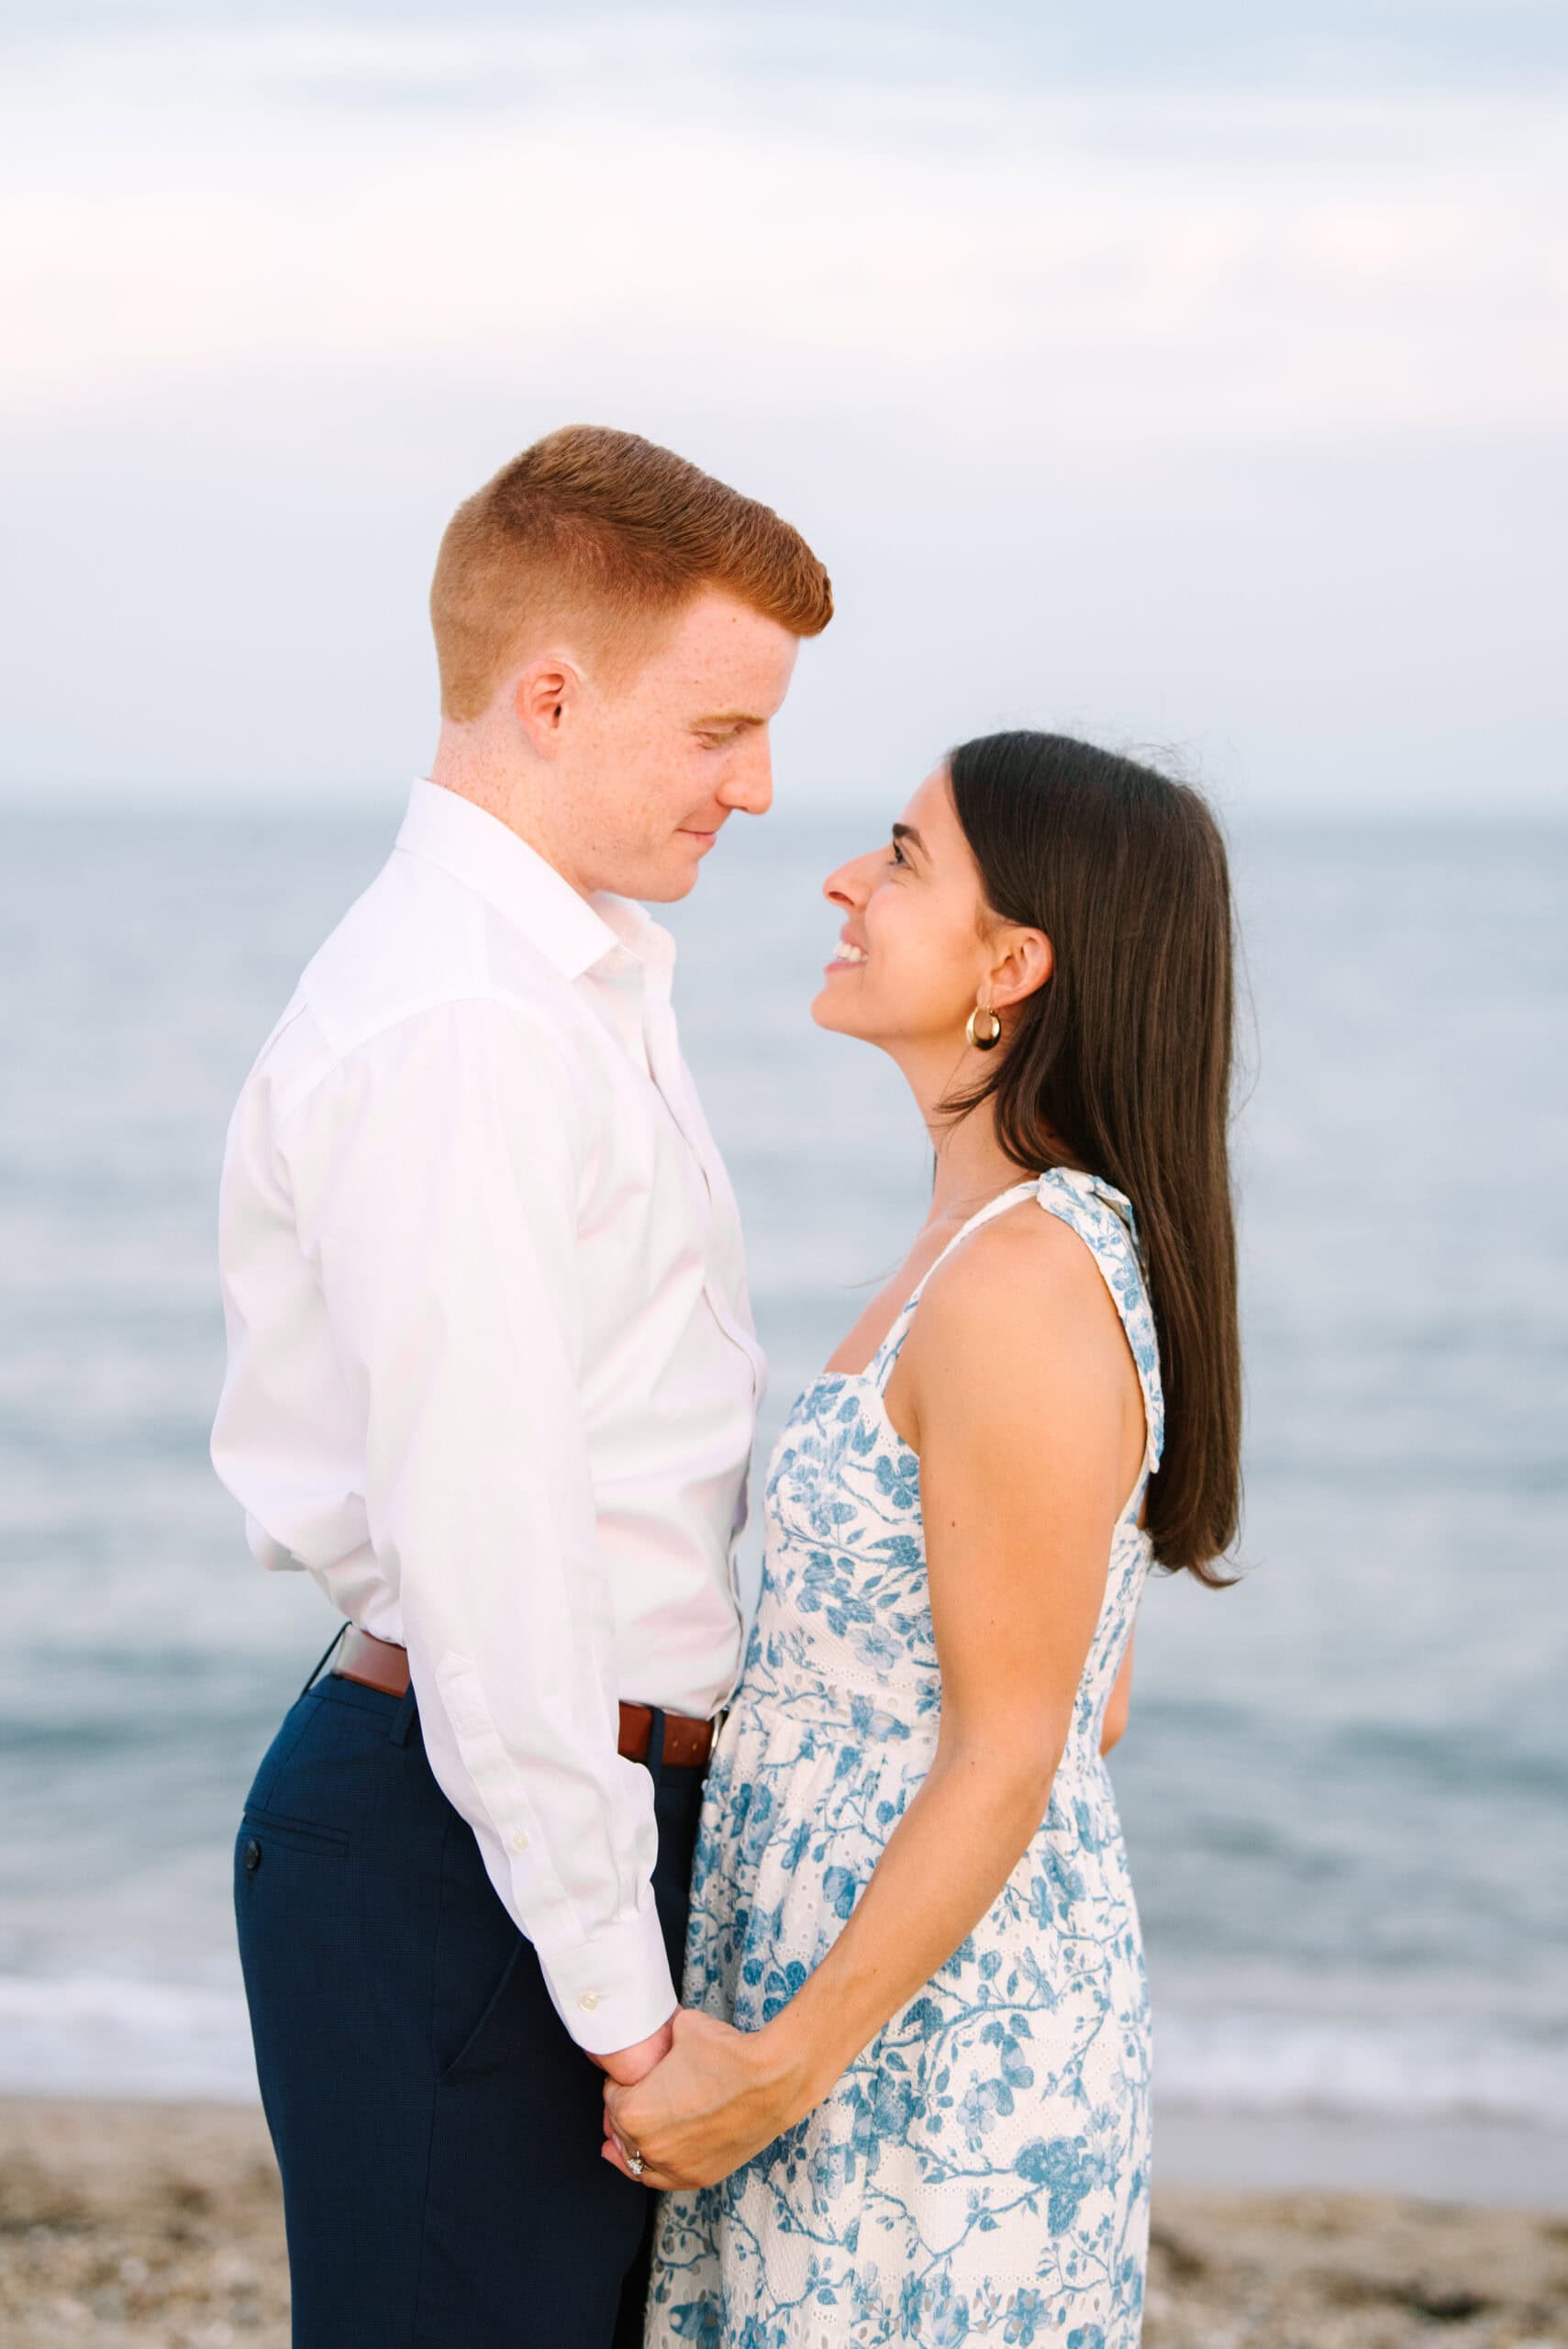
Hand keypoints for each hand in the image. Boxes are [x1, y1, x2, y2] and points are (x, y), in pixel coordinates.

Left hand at [600, 2007, 805, 2190]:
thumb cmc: (726, 2052)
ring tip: (624, 2139)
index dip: (619, 2083)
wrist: (771, 2079)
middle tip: (637, 2096)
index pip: (611, 2099)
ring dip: (632, 2146)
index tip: (628, 2077)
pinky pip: (664, 2180)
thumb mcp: (681, 2028)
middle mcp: (650, 2147)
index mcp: (635, 2112)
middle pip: (622, 2132)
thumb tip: (658, 2032)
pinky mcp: (700, 2176)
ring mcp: (676, 2167)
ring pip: (638, 2162)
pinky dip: (656, 2167)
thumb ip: (660, 2037)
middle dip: (625, 2113)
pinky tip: (652, 2158)